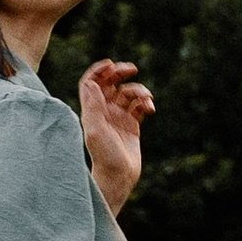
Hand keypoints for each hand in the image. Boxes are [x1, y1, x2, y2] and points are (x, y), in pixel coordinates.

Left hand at [79, 58, 154, 216]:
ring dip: (138, 90)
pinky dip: (145, 103)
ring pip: (128, 94)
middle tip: (131, 68)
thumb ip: (93, 106)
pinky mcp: (132, 126)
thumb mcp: (96, 130)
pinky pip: (139, 107)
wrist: (118, 176)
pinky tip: (150, 108)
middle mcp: (104, 112)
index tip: (111, 64)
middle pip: (110, 84)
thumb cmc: (104, 156)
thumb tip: (91, 83)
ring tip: (147, 97)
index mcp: (91, 111)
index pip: (91, 83)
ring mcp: (118, 118)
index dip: (99, 71)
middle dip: (120, 73)